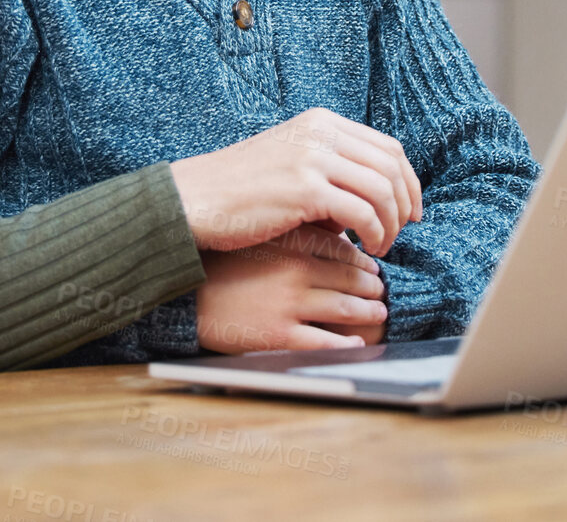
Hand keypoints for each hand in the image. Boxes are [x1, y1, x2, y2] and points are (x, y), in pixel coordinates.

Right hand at [169, 108, 423, 254]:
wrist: (195, 200)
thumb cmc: (240, 191)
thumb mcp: (292, 162)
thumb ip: (331, 168)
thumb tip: (374, 196)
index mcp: (321, 122)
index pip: (387, 147)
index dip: (408, 181)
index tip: (411, 210)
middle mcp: (321, 132)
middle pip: (391, 166)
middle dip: (404, 203)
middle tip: (402, 232)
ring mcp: (313, 157)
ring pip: (382, 190)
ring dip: (390, 224)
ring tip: (380, 247)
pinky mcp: (306, 189)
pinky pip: (363, 213)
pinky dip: (373, 234)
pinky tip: (365, 249)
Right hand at [195, 226, 387, 352]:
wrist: (185, 294)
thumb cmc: (221, 260)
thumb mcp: (258, 230)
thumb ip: (294, 225)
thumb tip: (335, 222)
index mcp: (290, 240)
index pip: (343, 248)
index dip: (363, 258)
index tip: (372, 264)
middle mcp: (294, 269)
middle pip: (352, 277)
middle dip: (373, 286)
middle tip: (381, 289)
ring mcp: (288, 303)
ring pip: (347, 308)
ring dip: (369, 312)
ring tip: (377, 313)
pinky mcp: (279, 335)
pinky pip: (328, 342)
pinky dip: (348, 344)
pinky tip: (356, 344)